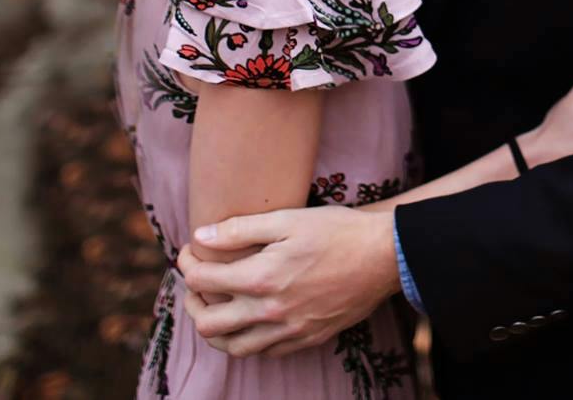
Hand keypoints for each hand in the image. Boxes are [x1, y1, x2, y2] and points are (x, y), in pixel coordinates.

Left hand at [178, 205, 398, 357]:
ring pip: (234, 347)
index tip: (191, 251)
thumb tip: (201, 236)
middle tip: (197, 284)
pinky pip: (265, 352)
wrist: (384, 256)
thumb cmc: (337, 230)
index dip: (188, 263)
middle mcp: (270, 312)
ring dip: (215, 329)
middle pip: (208, 324)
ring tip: (216, 307)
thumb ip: (240, 229)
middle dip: (192, 302)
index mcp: (261, 278)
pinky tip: (251, 320)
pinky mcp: (307, 338)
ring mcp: (290, 330)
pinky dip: (248, 340)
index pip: (202, 280)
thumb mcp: (287, 219)